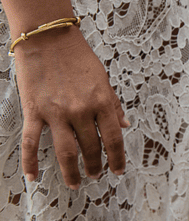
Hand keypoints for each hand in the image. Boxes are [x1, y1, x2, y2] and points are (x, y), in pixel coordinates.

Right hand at [14, 27, 127, 188]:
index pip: (113, 138)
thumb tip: (125, 124)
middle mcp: (81, 110)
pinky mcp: (34, 111)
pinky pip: (31, 143)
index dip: (117, 158)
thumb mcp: (103, 78)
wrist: (48, 38)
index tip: (118, 170)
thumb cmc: (78, 56)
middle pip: (90, 147)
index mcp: (101, 102)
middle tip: (96, 175)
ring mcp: (57, 113)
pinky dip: (30, 162)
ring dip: (72, 171)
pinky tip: (33, 177)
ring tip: (76, 183)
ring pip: (65, 151)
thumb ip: (113, 103)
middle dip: (95, 165)